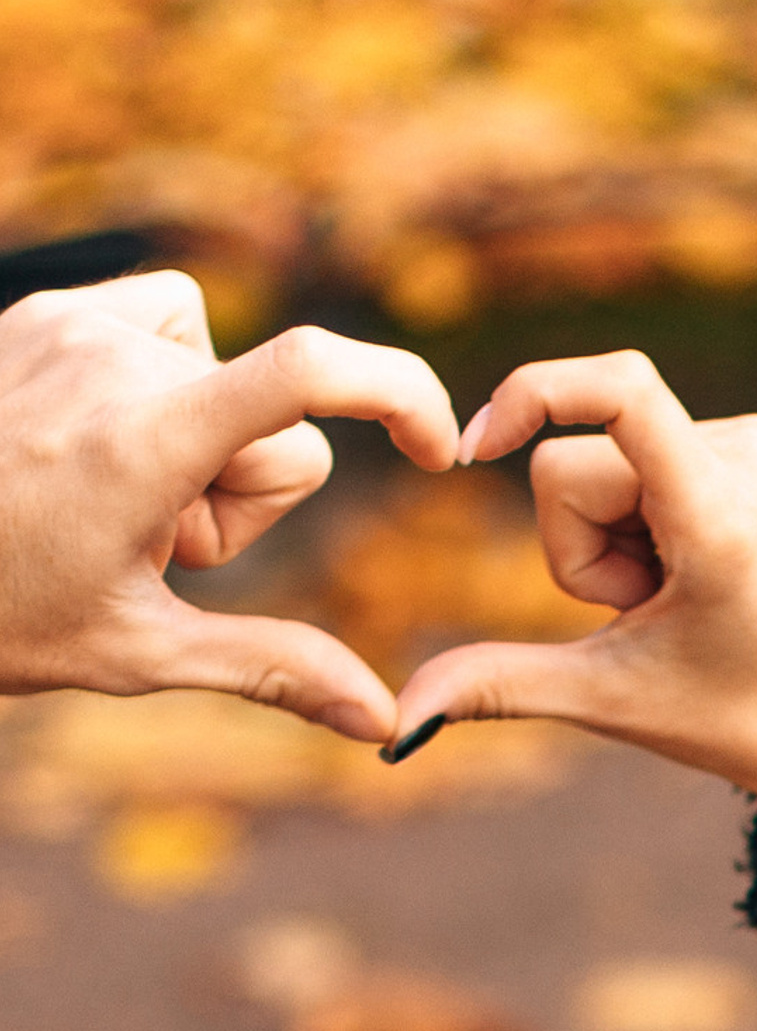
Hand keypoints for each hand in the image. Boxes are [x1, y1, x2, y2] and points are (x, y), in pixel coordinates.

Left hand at [0, 272, 457, 737]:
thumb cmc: (0, 617)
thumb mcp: (138, 653)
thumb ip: (273, 670)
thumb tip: (386, 722)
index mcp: (144, 441)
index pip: (310, 374)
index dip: (401, 397)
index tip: (438, 451)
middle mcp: (113, 360)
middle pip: (275, 427)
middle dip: (246, 496)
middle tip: (156, 549)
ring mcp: (75, 323)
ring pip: (228, 373)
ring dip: (204, 440)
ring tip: (117, 501)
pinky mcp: (50, 307)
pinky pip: (168, 325)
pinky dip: (161, 385)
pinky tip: (100, 445)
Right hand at [385, 352, 756, 822]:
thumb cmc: (740, 717)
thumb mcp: (612, 702)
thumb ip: (502, 685)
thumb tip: (402, 717)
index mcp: (720, 519)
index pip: (622, 391)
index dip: (537, 394)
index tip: (479, 445)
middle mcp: (748, 457)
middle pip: (576, 462)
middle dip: (580, 546)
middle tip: (646, 610)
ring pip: (604, 461)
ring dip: (613, 538)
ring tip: (674, 596)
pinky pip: (643, 454)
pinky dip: (643, 518)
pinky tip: (688, 570)